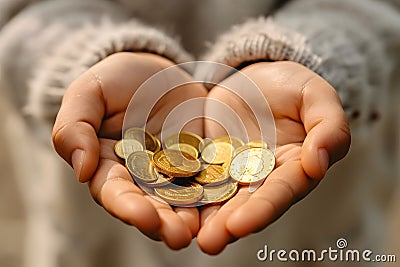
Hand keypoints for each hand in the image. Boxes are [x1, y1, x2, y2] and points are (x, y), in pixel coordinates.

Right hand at [52, 52, 206, 248]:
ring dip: (189, 218)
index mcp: (109, 166)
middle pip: (149, 205)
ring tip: (200, 230)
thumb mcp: (88, 94)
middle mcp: (141, 177)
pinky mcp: (200, 163)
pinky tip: (224, 206)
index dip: (127, 206)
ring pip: (180, 201)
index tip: (143, 216)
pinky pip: (208, 181)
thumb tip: (81, 171)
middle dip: (162, 223)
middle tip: (177, 237)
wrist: (159, 71)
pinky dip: (214, 195)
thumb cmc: (117, 80)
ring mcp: (173, 173)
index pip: (114, 192)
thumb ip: (74, 128)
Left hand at [196, 61, 350, 253]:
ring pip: (219, 198)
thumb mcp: (316, 97)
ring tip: (186, 235)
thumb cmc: (292, 86)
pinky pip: (194, 178)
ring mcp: (232, 173)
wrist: (254, 79)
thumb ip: (329, 127)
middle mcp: (262, 178)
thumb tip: (318, 163)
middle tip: (210, 243)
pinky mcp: (208, 163)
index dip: (263, 208)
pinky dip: (183, 192)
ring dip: (204, 218)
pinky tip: (168, 207)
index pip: (281, 191)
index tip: (242, 224)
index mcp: (293, 168)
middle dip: (228, 224)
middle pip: (246, 204)